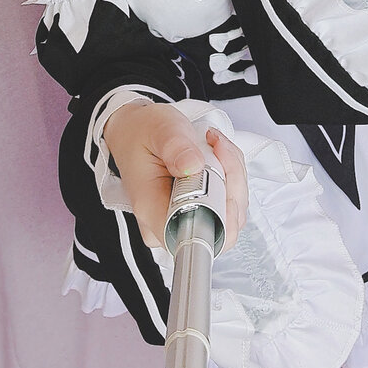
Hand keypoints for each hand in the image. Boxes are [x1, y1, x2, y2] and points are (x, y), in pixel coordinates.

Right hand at [103, 103, 247, 251]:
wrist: (134, 130)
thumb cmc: (142, 132)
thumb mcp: (159, 129)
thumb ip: (176, 146)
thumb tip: (194, 166)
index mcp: (150, 208)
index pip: (193, 237)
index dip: (221, 214)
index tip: (221, 177)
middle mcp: (166, 222)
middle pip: (220, 224)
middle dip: (231, 182)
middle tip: (217, 148)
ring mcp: (182, 219)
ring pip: (230, 214)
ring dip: (232, 176)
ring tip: (214, 147)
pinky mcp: (196, 212)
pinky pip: (228, 204)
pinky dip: (231, 177)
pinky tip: (217, 156)